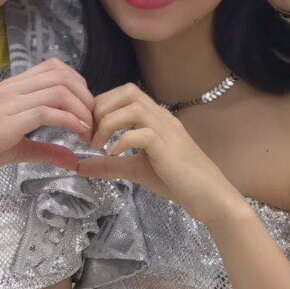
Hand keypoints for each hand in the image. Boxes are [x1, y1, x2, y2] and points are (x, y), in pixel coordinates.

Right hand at [0, 59, 94, 195]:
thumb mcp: (17, 147)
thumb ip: (46, 150)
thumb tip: (73, 159)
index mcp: (13, 88)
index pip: (55, 68)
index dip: (79, 84)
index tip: (87, 110)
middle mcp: (12, 89)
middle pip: (62, 75)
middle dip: (86, 97)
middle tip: (94, 121)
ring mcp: (9, 103)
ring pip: (58, 90)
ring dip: (81, 109)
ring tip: (88, 130)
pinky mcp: (6, 123)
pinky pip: (46, 112)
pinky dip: (69, 121)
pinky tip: (77, 134)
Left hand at [78, 83, 242, 224]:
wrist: (210, 197)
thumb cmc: (177, 181)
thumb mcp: (135, 170)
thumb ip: (109, 165)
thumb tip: (79, 165)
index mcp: (155, 118)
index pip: (125, 93)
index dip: (101, 105)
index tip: (88, 128)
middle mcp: (162, 118)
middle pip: (128, 92)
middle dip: (101, 109)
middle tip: (90, 135)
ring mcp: (168, 132)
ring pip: (134, 107)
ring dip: (108, 123)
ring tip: (99, 145)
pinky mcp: (170, 149)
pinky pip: (143, 133)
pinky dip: (123, 141)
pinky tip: (115, 154)